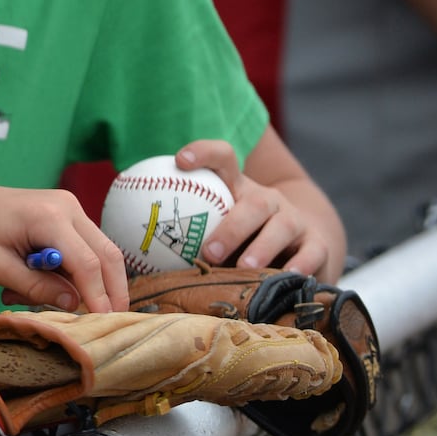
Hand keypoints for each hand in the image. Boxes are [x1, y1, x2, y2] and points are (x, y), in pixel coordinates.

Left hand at [0, 182, 128, 313]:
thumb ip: (38, 287)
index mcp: (50, 216)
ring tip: (25, 294)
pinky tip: (29, 281)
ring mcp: (67, 207)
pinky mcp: (63, 214)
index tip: (104, 326)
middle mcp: (67, 206)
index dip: (99, 297)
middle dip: (109, 292)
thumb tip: (75, 304)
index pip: (88, 263)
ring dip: (78, 283)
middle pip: (107, 255)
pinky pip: (78, 248)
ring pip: (95, 253)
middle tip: (106, 323)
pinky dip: (65, 272)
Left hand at [177, 141, 339, 279]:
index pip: (223, 159)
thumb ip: (176, 234)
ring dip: (261, 248)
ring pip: (282, 227)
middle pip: (254, 203)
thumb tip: (119, 249)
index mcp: (237, 190)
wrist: (301, 248)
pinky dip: (298, 268)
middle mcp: (268, 200)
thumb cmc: (238, 241)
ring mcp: (295, 221)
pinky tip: (283, 281)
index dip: (204, 154)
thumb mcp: (210, 231)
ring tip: (243, 268)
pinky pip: (310, 255)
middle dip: (231, 225)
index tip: (180, 160)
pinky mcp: (318, 246)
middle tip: (207, 251)